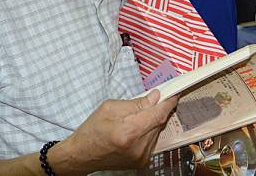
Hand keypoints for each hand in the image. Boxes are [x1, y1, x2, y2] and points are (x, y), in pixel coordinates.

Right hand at [60, 90, 177, 172]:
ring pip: (157, 131)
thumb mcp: (110, 108)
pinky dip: (148, 131)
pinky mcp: (142, 161)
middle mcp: (138, 146)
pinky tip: (135, 129)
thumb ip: (136, 103)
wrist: (82, 155)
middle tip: (153, 100)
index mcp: (128, 131)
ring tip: (136, 118)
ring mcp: (141, 156)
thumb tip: (155, 97)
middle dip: (158, 109)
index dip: (168, 102)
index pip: (158, 114)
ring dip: (152, 121)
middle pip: (159, 122)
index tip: (174, 94)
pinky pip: (152, 140)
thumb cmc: (92, 130)